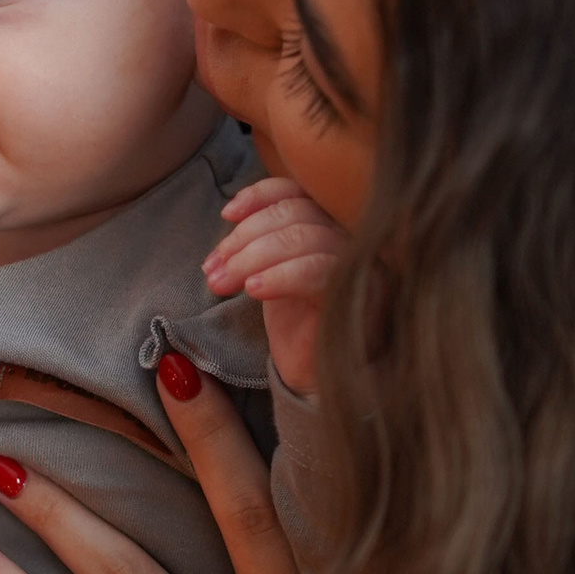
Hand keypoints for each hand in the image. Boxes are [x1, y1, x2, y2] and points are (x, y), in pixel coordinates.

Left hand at [202, 174, 343, 396]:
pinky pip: (316, 270)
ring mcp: (362, 265)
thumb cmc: (298, 328)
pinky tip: (253, 290)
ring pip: (302, 236)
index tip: (226, 215)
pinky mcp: (361, 296)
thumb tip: (231, 216)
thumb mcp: (274, 274)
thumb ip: (263, 242)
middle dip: (243, 238)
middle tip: (212, 270)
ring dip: (250, 257)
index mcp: (333, 227)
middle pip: (295, 212)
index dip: (259, 196)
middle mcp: (354, 239)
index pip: (299, 190)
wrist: (319, 383)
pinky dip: (279, 275)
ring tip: (222, 284)